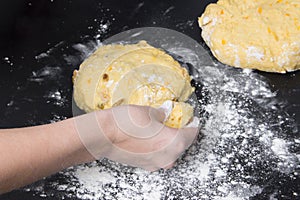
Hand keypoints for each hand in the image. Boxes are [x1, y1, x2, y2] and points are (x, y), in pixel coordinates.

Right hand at [75, 105, 198, 170]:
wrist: (103, 136)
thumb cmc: (125, 123)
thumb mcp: (149, 111)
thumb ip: (163, 113)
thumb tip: (165, 113)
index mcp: (174, 142)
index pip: (192, 133)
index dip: (193, 123)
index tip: (192, 118)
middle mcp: (168, 157)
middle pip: (183, 144)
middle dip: (181, 131)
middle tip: (177, 120)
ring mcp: (156, 163)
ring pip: (171, 151)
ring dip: (170, 140)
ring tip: (163, 127)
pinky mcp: (145, 165)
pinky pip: (159, 156)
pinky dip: (159, 147)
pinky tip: (152, 136)